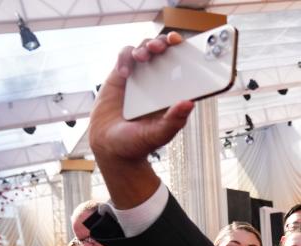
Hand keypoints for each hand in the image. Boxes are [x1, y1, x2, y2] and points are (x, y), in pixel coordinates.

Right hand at [89, 32, 194, 207]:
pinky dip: (125, 59)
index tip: (188, 46)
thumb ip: (174, 121)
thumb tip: (190, 103)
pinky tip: (124, 73)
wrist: (111, 147)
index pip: (184, 67)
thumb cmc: (138, 142)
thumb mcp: (158, 134)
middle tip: (166, 45)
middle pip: (164, 51)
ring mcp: (139, 77)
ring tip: (144, 57)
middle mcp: (158, 81)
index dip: (187, 53)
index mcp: (173, 93)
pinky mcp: (120, 76)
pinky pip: (125, 57)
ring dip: (146, 46)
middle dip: (165, 43)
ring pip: (144, 49)